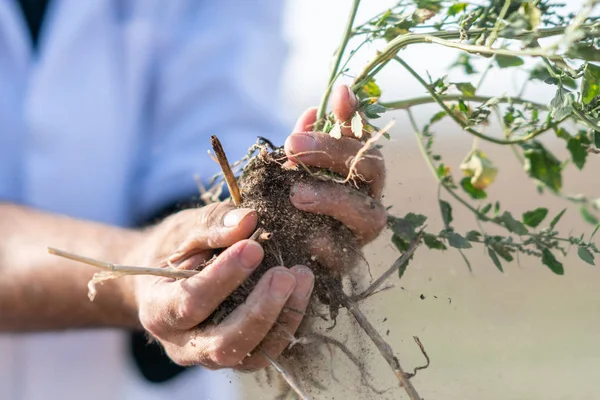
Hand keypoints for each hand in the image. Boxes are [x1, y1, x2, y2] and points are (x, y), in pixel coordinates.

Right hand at [129, 202, 314, 370]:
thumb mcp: (185, 229)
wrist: (170, 277)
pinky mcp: (239, 357)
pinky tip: (302, 290)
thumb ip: (213, 224)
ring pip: (250, 355)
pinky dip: (289, 322)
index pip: (190, 303)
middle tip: (284, 274)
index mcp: (157, 311)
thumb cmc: (175, 249)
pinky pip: (268, 352)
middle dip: (258, 310)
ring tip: (303, 277)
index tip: (253, 247)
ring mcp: (211, 357)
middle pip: (222, 344)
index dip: (223, 277)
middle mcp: (182, 344)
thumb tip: (248, 220)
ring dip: (281, 317)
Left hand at [284, 85, 386, 264]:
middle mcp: (368, 196)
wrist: (278, 247)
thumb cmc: (290, 199)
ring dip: (334, 199)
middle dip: (334, 152)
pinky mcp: (347, 262)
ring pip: (368, 213)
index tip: (339, 92)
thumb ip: (305, 142)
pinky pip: (344, 253)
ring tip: (296, 194)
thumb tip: (312, 112)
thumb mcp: (292, 168)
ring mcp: (361, 231)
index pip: (363, 135)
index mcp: (357, 169)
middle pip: (371, 167)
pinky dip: (326, 244)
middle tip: (293, 144)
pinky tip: (307, 238)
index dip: (355, 114)